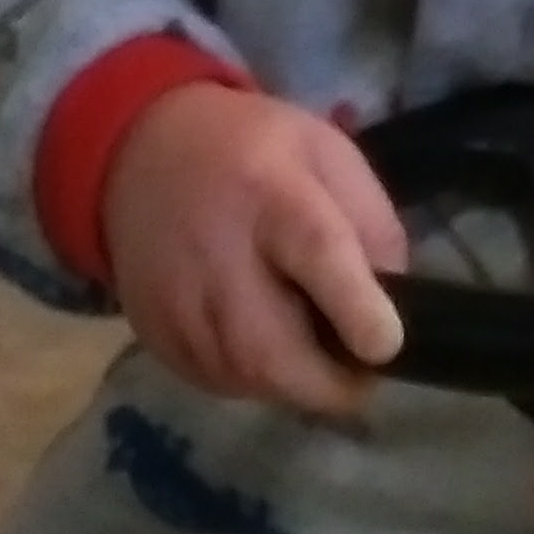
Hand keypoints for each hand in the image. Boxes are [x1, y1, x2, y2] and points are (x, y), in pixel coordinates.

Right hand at [100, 84, 409, 419]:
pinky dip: (252, 378)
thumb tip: (392, 306)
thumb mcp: (329, 155)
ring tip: (309, 347)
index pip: (315, 254)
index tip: (386, 347)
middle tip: (362, 375)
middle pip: (269, 349)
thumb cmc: (255, 151)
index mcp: (272, 194)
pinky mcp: (154, 335)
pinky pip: (216, 382)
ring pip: (246, 379)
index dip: (354, 307)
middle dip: (328, 382)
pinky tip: (261, 338)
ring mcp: (176, 303)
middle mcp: (216, 254)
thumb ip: (371, 225)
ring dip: (293, 382)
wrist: (141, 152)